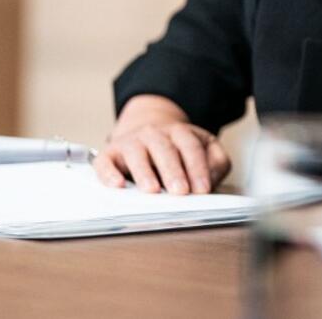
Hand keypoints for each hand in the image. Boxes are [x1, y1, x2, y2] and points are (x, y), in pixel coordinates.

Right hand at [93, 94, 230, 194]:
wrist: (146, 130)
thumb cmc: (178, 148)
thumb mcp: (205, 148)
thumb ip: (216, 162)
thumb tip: (211, 178)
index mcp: (180, 132)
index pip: (191, 148)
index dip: (198, 169)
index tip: (202, 189)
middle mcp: (154, 134)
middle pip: (165, 150)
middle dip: (173, 171)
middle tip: (180, 191)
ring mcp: (131, 142)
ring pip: (136, 154)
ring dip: (144, 172)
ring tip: (152, 189)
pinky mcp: (110, 154)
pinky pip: (106, 162)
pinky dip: (109, 173)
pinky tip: (117, 185)